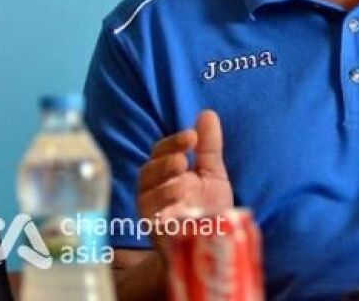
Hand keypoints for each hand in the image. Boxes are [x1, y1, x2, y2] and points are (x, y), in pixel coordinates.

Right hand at [136, 110, 233, 254]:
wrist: (210, 245)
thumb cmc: (208, 207)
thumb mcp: (212, 173)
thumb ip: (209, 147)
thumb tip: (208, 113)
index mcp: (167, 173)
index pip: (162, 152)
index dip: (173, 142)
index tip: (192, 136)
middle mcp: (154, 190)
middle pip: (148, 171)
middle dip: (164, 161)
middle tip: (183, 158)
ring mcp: (152, 212)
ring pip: (146, 194)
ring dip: (164, 183)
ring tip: (183, 177)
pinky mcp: (154, 231)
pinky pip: (151, 217)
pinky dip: (164, 205)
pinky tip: (180, 198)